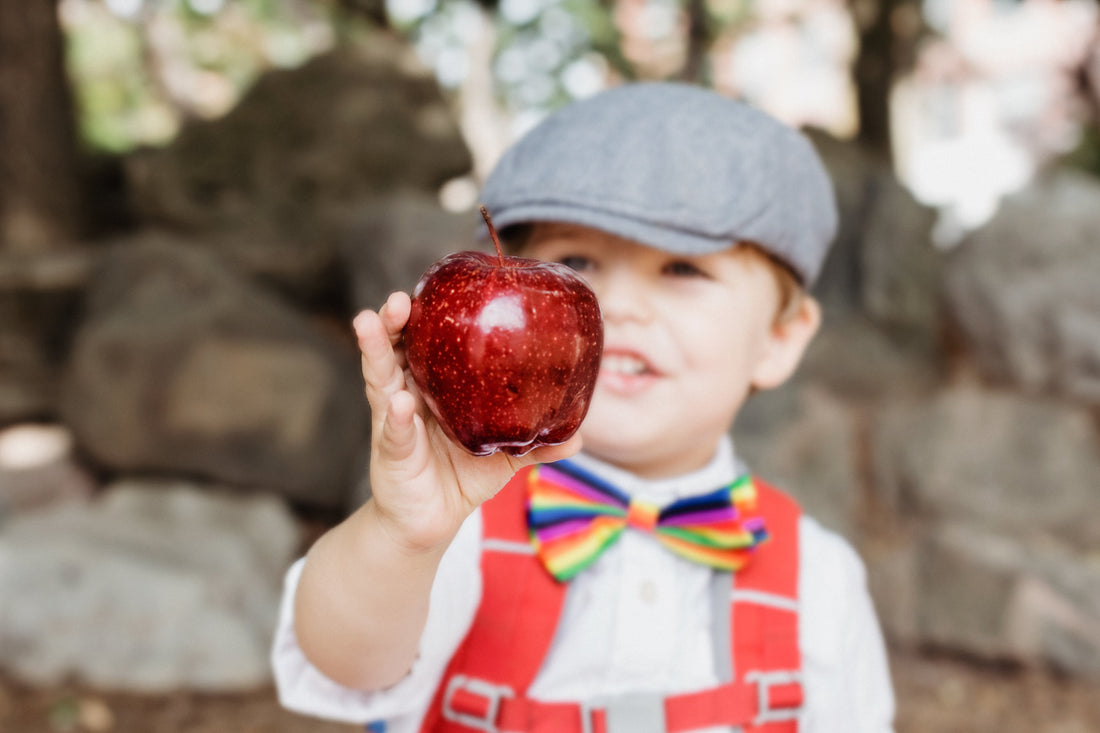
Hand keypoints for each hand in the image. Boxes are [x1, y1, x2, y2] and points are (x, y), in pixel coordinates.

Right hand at [354, 291, 581, 553]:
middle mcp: (406, 395)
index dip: (425, 315)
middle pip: (394, 349)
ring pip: (380, 378)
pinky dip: (398, 417)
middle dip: (393, 321)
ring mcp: (394, 421)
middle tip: (400, 298)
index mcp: (432, 386)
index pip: (424, 342)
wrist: (431, 522)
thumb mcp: (505, 457)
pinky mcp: (392, 453)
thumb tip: (580, 436)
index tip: (432, 288)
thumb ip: (538, 444)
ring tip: (372, 321)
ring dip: (376, 349)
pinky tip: (401, 403)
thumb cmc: (463, 477)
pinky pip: (394, 431)